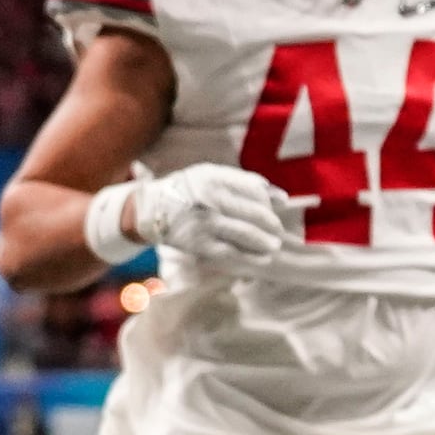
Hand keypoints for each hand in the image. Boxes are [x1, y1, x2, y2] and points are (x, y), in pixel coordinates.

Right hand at [128, 164, 290, 261]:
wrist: (150, 208)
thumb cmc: (187, 190)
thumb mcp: (212, 176)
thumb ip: (246, 183)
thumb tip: (283, 198)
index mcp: (215, 178)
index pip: (256, 191)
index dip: (269, 202)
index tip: (273, 210)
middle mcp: (211, 199)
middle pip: (256, 214)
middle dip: (272, 225)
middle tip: (277, 231)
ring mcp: (206, 223)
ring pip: (247, 235)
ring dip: (266, 243)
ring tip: (273, 246)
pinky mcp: (199, 244)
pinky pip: (232, 253)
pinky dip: (251, 257)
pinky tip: (262, 259)